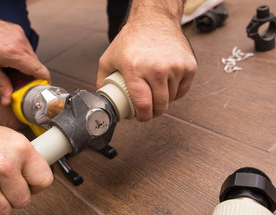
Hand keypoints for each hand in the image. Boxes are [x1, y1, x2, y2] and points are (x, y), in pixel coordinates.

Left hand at [0, 0, 49, 104]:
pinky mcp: (15, 29)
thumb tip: (7, 99)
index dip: (45, 80)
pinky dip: (21, 53)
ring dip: (26, 63)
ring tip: (13, 68)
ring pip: (30, 54)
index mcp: (14, 54)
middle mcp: (19, 42)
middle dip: (32, 73)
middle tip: (22, 82)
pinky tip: (9, 57)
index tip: (44, 86)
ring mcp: (18, 34)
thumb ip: (1, 86)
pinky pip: (24, 45)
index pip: (39, 69)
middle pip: (36, 62)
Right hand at [0, 117, 52, 214]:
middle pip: (23, 201)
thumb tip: (41, 182)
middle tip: (0, 184)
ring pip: (3, 213)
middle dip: (13, 196)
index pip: (44, 181)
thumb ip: (29, 161)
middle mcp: (1, 165)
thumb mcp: (12, 139)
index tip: (25, 182)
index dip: (35, 185)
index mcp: (19, 149)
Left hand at [97, 3, 196, 121]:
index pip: (143, 104)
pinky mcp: (189, 65)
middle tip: (148, 109)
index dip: (143, 116)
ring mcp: (175, 67)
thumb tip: (104, 99)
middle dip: (153, 112)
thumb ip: (103, 80)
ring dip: (164, 100)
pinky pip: (183, 90)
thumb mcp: (109, 59)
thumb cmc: (131, 39)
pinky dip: (175, 92)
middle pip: (160, 105)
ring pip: (172, 99)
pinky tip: (166, 86)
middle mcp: (157, 68)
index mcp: (135, 69)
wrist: (154, 20)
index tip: (141, 117)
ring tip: (155, 91)